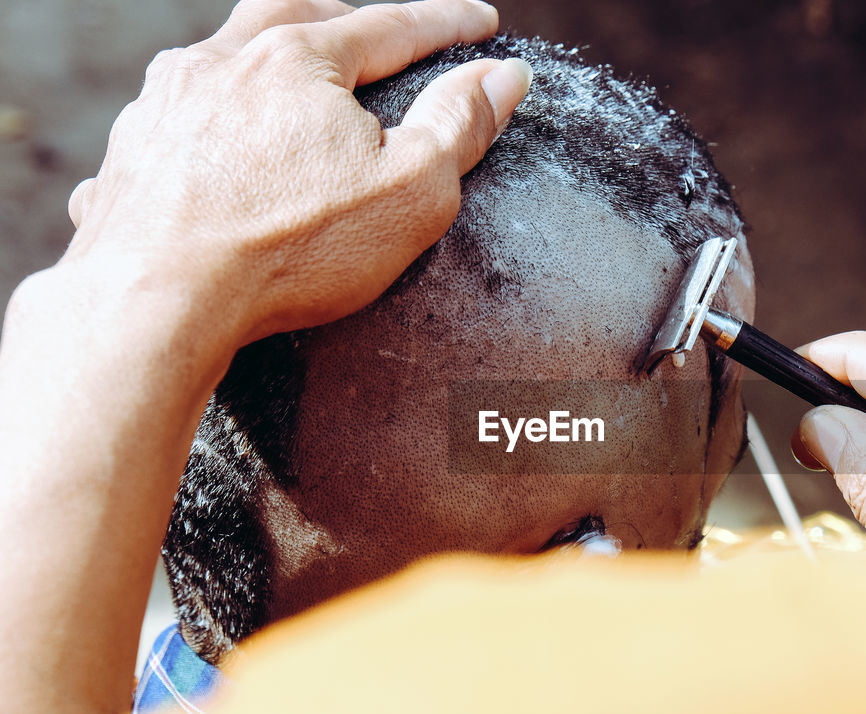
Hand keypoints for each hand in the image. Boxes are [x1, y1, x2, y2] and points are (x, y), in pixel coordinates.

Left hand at [59, 0, 529, 347]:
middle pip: (291, 15)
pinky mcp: (129, 155)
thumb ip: (459, 126)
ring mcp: (163, 106)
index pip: (391, 27)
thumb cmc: (290, 248)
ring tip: (287, 86)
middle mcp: (220, 63)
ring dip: (261, 60)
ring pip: (220, 57)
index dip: (446, 25)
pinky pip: (171, 120)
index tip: (482, 26)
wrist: (157, 299)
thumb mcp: (411, 191)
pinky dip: (201, 121)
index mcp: (296, 60)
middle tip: (371, 32)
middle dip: (341, 17)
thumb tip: (502, 77)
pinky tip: (208, 147)